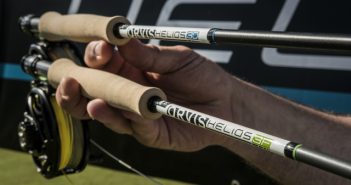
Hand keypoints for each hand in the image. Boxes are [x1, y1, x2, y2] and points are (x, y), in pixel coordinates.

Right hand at [56, 39, 233, 150]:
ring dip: (88, 103)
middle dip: (79, 83)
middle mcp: (129, 92)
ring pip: (104, 111)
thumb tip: (122, 41)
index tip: (100, 49)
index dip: (96, 56)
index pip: (104, 63)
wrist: (226, 102)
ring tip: (81, 94)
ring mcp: (135, 114)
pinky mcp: (148, 133)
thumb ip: (150, 55)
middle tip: (70, 78)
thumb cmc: (203, 76)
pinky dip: (117, 117)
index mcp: (132, 69)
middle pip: (94, 89)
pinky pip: (130, 125)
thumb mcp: (178, 59)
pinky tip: (104, 107)